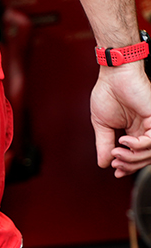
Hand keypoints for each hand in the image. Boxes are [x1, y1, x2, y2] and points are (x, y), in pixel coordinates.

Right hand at [91, 61, 150, 176]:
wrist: (113, 76)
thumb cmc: (108, 93)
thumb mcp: (102, 125)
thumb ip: (103, 144)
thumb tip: (103, 163)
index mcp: (133, 131)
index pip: (135, 155)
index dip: (127, 166)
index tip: (115, 171)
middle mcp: (145, 130)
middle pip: (144, 157)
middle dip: (129, 165)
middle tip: (114, 162)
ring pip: (150, 152)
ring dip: (132, 157)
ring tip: (116, 152)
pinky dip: (138, 145)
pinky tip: (124, 142)